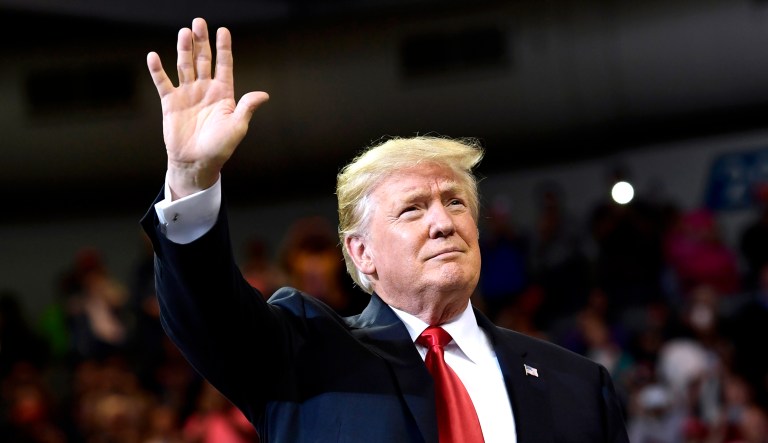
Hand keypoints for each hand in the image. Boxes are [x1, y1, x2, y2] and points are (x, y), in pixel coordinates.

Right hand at [147, 17, 268, 197]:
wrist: (197, 163)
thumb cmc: (220, 147)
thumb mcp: (237, 127)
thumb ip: (247, 108)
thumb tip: (263, 95)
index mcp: (223, 94)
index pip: (224, 65)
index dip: (224, 48)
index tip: (224, 30)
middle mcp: (205, 90)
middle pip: (203, 60)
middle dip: (202, 41)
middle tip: (199, 22)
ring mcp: (187, 94)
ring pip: (185, 66)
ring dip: (184, 49)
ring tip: (184, 32)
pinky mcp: (170, 103)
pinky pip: (163, 83)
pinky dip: (157, 70)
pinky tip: (154, 56)